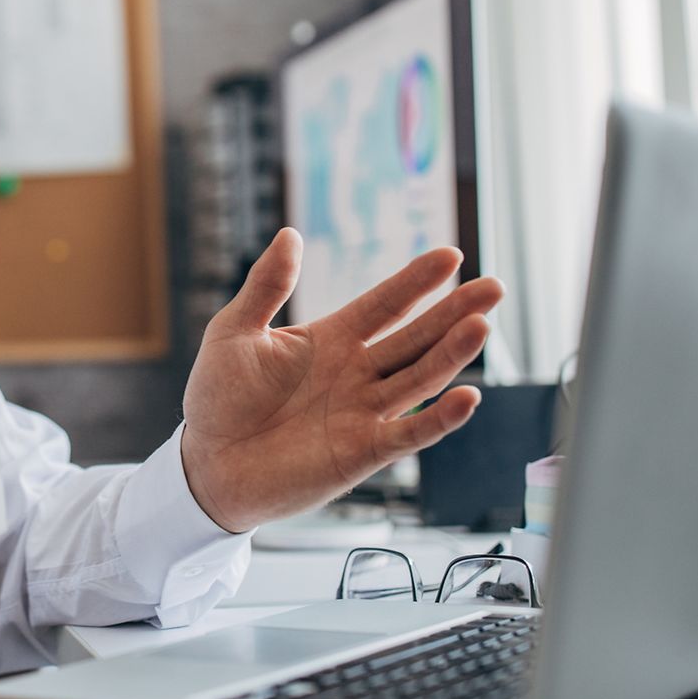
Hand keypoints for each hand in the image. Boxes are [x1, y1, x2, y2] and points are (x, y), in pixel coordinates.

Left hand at [181, 229, 503, 531]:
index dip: (415, 281)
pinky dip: (440, 418)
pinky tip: (467, 396)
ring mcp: (363, 412)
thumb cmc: (217, 399)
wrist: (205, 465)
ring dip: (452, 354)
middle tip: (493, 287)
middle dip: (454, 312)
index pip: (384, 304)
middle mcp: (356, 373)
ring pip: (419, 378)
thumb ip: (266, 285)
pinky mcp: (362, 452)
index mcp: (330, 339)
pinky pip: (410, 433)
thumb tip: (290, 234)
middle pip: (416, 337)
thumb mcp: (234, 331)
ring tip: (481, 326)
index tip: (450, 256)